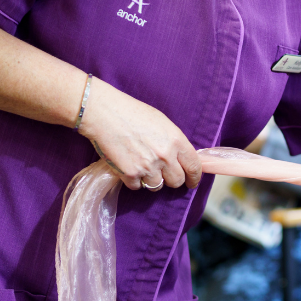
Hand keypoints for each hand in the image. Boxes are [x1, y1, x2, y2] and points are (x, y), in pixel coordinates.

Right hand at [78, 78, 201, 190]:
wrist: (106, 114)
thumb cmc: (134, 114)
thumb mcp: (163, 123)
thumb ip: (174, 142)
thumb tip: (180, 159)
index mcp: (177, 141)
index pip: (194, 167)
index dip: (194, 178)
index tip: (191, 183)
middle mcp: (165, 156)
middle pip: (177, 181)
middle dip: (172, 179)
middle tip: (164, 174)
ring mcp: (148, 167)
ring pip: (157, 186)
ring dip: (151, 180)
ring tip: (143, 166)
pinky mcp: (130, 174)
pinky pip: (137, 186)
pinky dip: (134, 181)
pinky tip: (129, 167)